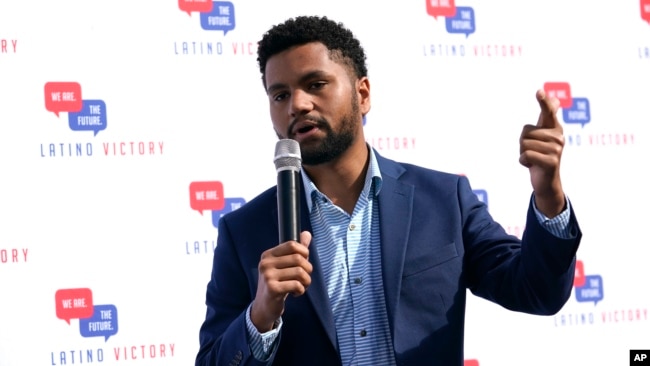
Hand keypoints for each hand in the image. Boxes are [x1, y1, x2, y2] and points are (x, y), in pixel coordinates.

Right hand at [250, 231, 312, 331]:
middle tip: (305, 278)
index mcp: (268, 255)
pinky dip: (301, 290)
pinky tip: (296, 293)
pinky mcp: (272, 289)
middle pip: (298, 258)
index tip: (304, 262)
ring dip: (306, 281)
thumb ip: (296, 250)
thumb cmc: (278, 283)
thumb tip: (307, 233)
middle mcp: (266, 263)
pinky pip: (296, 285)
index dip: (304, 252)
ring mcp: (268, 276)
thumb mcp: (284, 266)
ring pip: (300, 272)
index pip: (292, 244)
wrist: (264, 306)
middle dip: (308, 269)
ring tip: (302, 286)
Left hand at [519, 89, 565, 217]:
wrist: (546, 181)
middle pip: (525, 132)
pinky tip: (533, 166)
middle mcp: (558, 137)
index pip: (548, 112)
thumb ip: (546, 118)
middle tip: (534, 152)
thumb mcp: (543, 136)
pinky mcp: (551, 162)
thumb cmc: (541, 156)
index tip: (538, 92)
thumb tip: (555, 99)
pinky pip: (525, 155)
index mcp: (554, 128)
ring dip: (523, 153)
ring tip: (534, 158)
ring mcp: (556, 150)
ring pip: (524, 144)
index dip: (543, 102)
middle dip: (523, 144)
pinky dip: (523, 162)